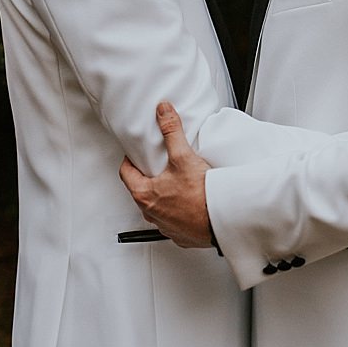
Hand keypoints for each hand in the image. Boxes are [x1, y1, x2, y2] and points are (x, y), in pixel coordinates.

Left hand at [119, 102, 212, 247]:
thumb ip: (171, 131)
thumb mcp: (183, 157)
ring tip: (178, 182)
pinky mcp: (180, 233)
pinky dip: (178, 210)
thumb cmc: (200, 197)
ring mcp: (165, 225)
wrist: (221, 220)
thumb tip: (163, 112)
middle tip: (159, 165)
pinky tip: (190, 201)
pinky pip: (174, 220)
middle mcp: (151, 213)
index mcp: (144, 195)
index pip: (126, 173)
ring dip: (164, 195)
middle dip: (149, 176)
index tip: (136, 155)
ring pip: (157, 206)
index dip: (130, 160)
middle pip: (142, 190)